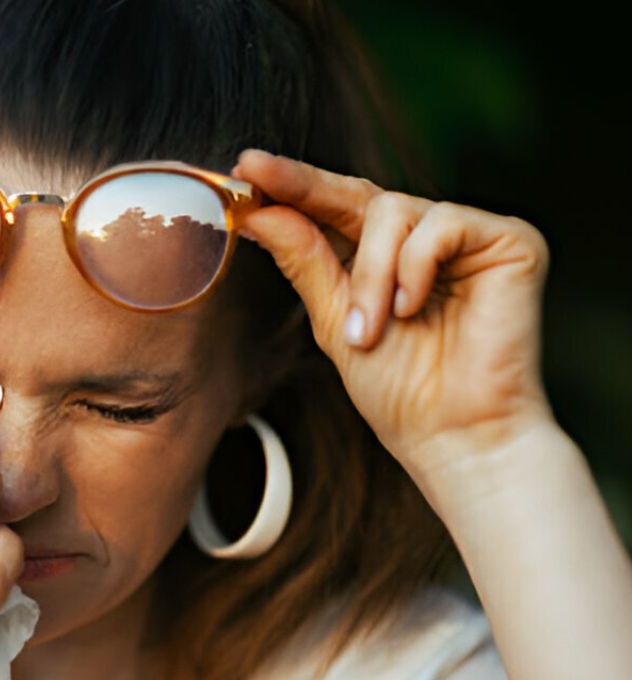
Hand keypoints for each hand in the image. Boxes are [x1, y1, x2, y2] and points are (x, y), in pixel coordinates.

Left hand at [231, 149, 555, 507]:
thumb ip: (305, 262)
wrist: (454, 435)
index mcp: (384, 257)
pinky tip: (413, 309)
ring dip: (369, 274)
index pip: (334, 207)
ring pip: (392, 209)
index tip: (244, 168)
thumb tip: (261, 212)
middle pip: (358, 192)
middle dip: (304, 189)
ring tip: (368, 329)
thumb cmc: (399, 389)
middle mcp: (425, 238)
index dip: (291, 186)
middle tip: (257, 176)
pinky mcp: (509, 240)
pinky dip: (414, 268)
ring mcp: (468, 236)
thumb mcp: (334, 321)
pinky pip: (440, 224)